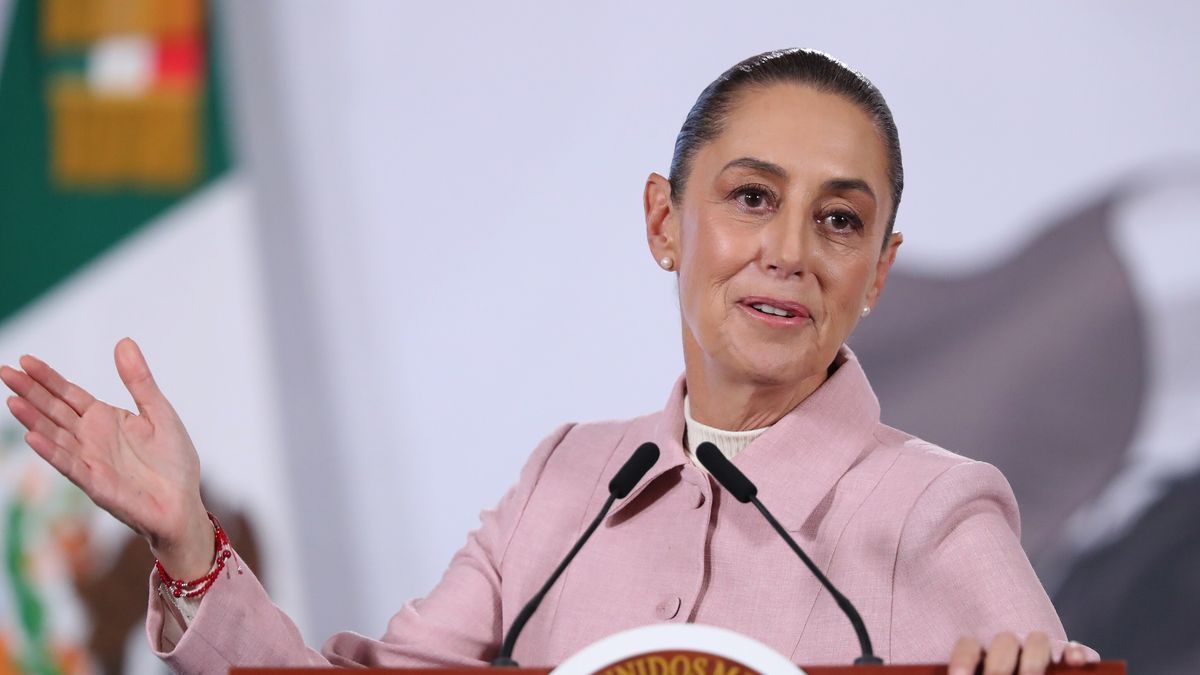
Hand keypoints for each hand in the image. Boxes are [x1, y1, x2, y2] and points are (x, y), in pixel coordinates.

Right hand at [1, 338, 213, 578]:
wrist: (183, 504)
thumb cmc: (173, 462)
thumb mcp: (160, 412)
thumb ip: (139, 380)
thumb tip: (124, 341)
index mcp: (106, 419)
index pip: (68, 394)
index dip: (47, 378)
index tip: (25, 360)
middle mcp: (91, 438)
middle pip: (54, 411)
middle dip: (30, 392)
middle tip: (4, 371)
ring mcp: (90, 460)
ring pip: (55, 436)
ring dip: (33, 420)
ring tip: (13, 400)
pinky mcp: (96, 483)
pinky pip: (70, 465)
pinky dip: (51, 451)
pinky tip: (33, 437)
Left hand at [949, 632, 1090, 674]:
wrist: (1013, 667)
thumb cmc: (984, 672)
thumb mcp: (975, 669)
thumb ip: (966, 670)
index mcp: (981, 652)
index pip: (969, 645)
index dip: (964, 659)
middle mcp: (1010, 647)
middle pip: (1004, 641)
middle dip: (999, 666)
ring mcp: (1040, 651)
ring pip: (1038, 641)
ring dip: (1032, 660)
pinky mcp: (1067, 660)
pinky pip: (1076, 651)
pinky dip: (1076, 653)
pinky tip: (1074, 661)